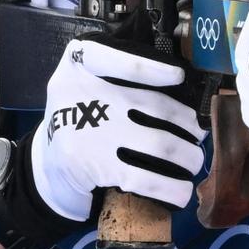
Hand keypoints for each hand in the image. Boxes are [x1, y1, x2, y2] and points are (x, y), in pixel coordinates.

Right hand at [31, 36, 204, 219]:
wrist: (48, 168)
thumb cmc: (79, 119)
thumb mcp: (83, 84)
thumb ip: (114, 71)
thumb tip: (177, 79)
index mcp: (76, 66)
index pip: (107, 56)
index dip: (149, 67)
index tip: (179, 76)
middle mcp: (79, 95)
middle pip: (153, 105)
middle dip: (187, 124)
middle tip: (200, 134)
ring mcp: (89, 133)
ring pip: (160, 143)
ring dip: (188, 156)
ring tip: (194, 161)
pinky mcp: (96, 167)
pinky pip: (146, 177)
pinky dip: (171, 187)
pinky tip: (182, 192)